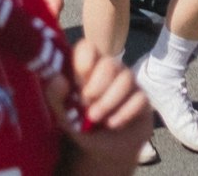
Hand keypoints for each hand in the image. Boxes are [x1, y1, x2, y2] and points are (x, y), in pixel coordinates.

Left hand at [47, 40, 152, 169]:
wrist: (103, 151)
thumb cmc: (80, 126)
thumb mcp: (63, 116)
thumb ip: (55, 98)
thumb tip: (59, 80)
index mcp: (88, 68)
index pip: (88, 47)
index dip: (84, 60)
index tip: (78, 82)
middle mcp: (110, 70)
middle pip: (110, 63)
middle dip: (97, 86)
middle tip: (86, 105)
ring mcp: (128, 83)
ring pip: (127, 78)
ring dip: (108, 101)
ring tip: (95, 118)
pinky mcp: (142, 99)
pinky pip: (139, 98)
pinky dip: (124, 113)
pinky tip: (112, 124)